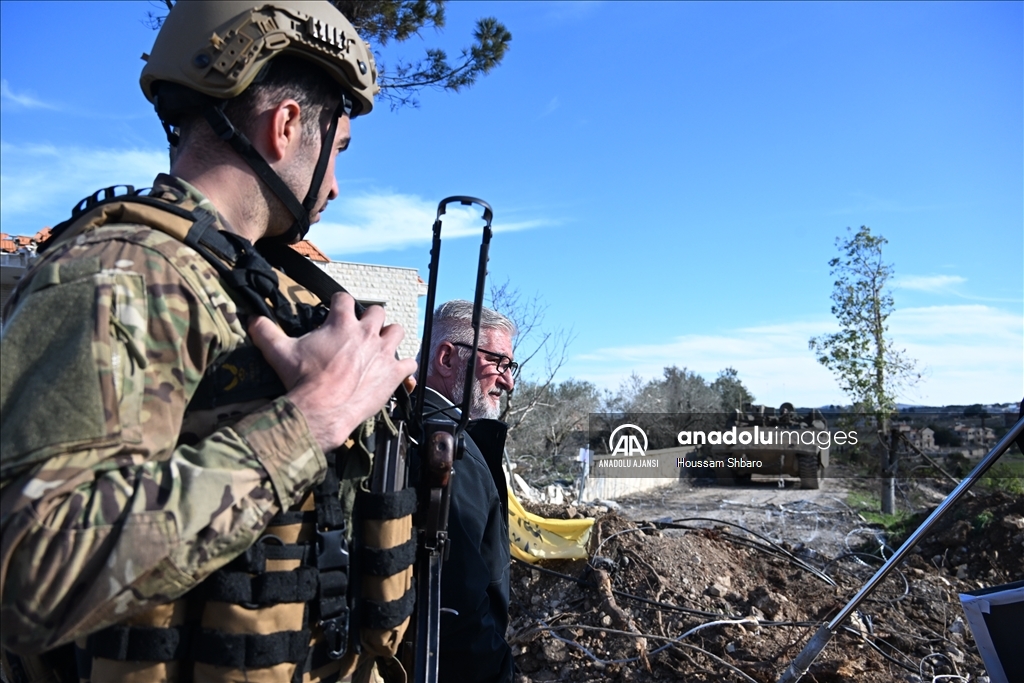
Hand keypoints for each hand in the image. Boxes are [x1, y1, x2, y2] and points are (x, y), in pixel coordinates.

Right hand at [248, 293, 417, 451]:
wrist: (321, 409)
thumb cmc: (303, 380)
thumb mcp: (279, 352)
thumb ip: (265, 332)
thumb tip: (251, 320)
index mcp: (341, 322)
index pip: (344, 298)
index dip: (339, 302)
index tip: (336, 308)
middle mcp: (366, 333)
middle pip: (377, 311)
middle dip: (370, 318)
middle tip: (361, 330)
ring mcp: (383, 352)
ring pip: (397, 331)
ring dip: (390, 336)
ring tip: (382, 345)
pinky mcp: (394, 374)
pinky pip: (410, 363)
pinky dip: (405, 366)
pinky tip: (397, 371)